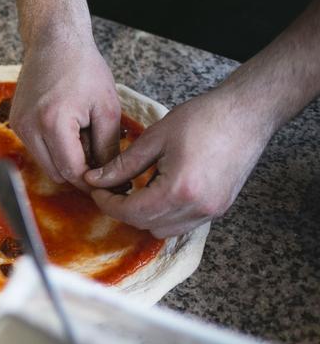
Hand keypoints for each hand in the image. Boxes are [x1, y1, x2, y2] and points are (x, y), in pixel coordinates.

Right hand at [10, 30, 121, 190]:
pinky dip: (53, 147)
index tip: (108, 180)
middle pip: (56, 173)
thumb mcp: (106, 108)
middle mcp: (29, 128)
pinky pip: (36, 149)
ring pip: (45, 164)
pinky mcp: (15, 122)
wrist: (54, 41)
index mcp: (53, 123)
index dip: (91, 180)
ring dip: (65, 159)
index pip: (71, 171)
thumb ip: (108, 147)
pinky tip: (67, 128)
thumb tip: (109, 176)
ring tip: (82, 136)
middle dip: (79, 171)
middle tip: (98, 153)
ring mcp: (19, 125)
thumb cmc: (83, 68)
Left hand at [85, 89, 268, 236]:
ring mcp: (211, 211)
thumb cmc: (204, 118)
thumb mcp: (155, 137)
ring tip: (133, 190)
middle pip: (145, 225)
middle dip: (122, 210)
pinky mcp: (219, 208)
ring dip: (143, 216)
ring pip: (163, 230)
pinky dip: (164, 215)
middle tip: (109, 188)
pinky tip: (156, 192)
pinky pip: (182, 224)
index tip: (96, 189)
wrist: (248, 113)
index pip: (131, 212)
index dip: (107, 203)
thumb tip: (95, 179)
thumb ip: (123, 164)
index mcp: (179, 190)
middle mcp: (197, 208)